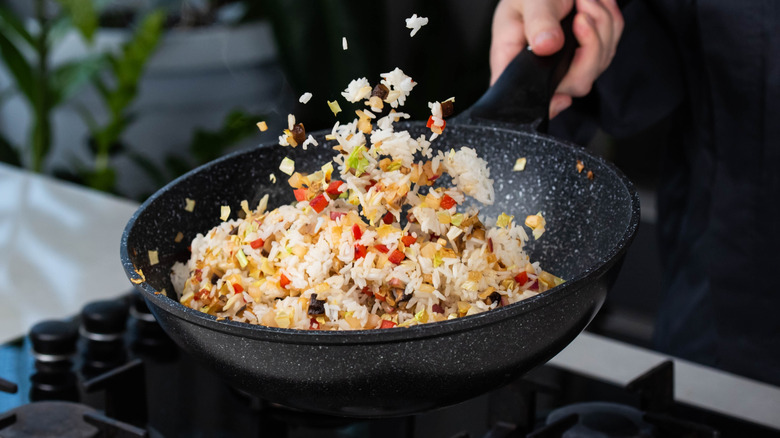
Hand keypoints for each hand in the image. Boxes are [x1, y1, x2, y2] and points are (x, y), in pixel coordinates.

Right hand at [490, 0, 622, 117]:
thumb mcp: (528, 1)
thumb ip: (537, 21)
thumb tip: (546, 46)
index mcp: (514, 64)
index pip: (528, 99)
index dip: (549, 106)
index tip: (563, 98)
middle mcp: (541, 72)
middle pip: (577, 82)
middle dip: (590, 44)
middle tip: (581, 10)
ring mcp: (569, 67)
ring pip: (599, 63)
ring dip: (600, 24)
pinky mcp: (589, 56)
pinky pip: (610, 46)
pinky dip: (608, 21)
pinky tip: (592, 4)